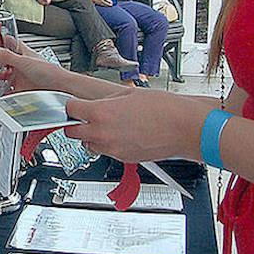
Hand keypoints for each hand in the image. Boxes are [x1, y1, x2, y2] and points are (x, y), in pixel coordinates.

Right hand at [0, 37, 74, 92]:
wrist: (60, 89)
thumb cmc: (50, 72)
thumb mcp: (25, 62)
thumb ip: (6, 56)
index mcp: (23, 53)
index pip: (7, 42)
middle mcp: (21, 65)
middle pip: (0, 61)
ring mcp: (20, 79)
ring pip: (1, 77)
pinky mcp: (20, 92)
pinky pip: (5, 92)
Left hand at [64, 90, 203, 162]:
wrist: (183, 128)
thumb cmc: (163, 109)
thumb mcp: (128, 95)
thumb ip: (106, 101)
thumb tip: (95, 104)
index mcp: (101, 113)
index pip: (70, 109)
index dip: (71, 106)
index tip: (75, 105)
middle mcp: (103, 133)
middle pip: (71, 132)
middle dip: (75, 124)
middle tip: (85, 117)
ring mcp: (112, 148)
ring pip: (88, 144)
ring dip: (91, 136)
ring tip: (108, 126)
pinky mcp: (122, 158)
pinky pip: (106, 152)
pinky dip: (108, 144)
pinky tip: (122, 134)